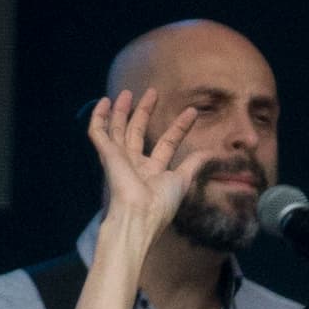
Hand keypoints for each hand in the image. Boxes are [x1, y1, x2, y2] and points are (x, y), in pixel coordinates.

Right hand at [88, 87, 206, 234]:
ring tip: (127, 92)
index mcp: (152, 172)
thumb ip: (193, 165)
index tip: (192, 112)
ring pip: (117, 130)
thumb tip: (210, 152)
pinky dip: (98, 117)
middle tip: (153, 92)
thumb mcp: (181, 181)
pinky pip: (98, 132)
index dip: (179, 128)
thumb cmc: (159, 205)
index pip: (167, 144)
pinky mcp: (107, 155)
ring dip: (122, 111)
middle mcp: (134, 165)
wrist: (139, 217)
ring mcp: (118, 160)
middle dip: (145, 112)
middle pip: (138, 133)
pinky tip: (103, 101)